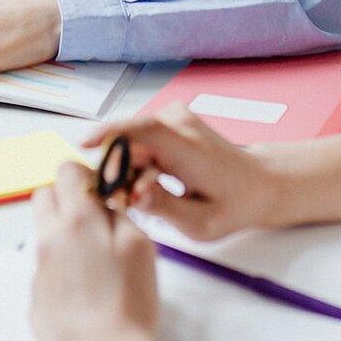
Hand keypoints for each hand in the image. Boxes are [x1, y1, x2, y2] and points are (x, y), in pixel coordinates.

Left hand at [31, 161, 158, 340]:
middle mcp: (49, 239)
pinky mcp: (35, 300)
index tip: (101, 192)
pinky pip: (44, 271)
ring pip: (44, 234)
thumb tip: (108, 201)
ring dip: (63, 236)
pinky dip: (60, 271)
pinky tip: (84, 293)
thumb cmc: (126, 306)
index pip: (67, 171)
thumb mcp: (140, 247)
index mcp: (76, 220)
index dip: (85, 176)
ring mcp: (38, 271)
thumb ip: (120, 214)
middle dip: (66, 199)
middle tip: (94, 221)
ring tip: (93, 264)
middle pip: (45, 196)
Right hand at [85, 106, 278, 241]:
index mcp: (190, 150)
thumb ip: (164, 208)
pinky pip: (140, 138)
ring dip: (129, 168)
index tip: (85, 144)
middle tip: (126, 203)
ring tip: (148, 196)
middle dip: (118, 171)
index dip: (112, 133)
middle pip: (130, 140)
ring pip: (132, 140)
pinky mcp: (170, 118)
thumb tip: (133, 194)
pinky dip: (138, 160)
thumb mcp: (200, 224)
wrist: (256, 182)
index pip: (145, 131)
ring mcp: (175, 116)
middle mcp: (180, 123)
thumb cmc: (231, 205)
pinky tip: (153, 183)